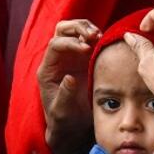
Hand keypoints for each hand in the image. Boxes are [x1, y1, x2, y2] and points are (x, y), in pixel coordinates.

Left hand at [37, 19, 100, 153]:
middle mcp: (58, 59)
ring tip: (100, 36)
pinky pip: (89, 40)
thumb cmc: (63, 120)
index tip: (85, 48)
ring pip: (75, 30)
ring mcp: (72, 57)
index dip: (70, 43)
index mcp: (48, 69)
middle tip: (94, 35)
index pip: (55, 45)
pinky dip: (97, 37)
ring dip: (87, 28)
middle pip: (63, 30)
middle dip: (78, 27)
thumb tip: (69, 77)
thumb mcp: (61, 111)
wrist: (72, 126)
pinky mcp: (85, 59)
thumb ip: (65, 95)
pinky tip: (105, 42)